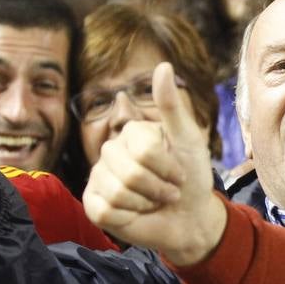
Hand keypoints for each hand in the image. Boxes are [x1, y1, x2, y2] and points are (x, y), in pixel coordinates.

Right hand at [83, 62, 224, 263]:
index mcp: (131, 133)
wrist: (190, 218)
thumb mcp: (188, 140)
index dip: (167, 166)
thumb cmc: (191, 177)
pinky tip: (136, 214)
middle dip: (158, 187)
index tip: (179, 172)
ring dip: (146, 203)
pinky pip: (105, 210)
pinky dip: (129, 216)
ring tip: (154, 202)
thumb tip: (162, 65)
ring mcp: (98, 178)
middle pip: (129, 172)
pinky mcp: (93, 205)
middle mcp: (110, 152)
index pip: (143, 149)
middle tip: (168, 191)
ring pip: (117, 192)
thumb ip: (171, 106)